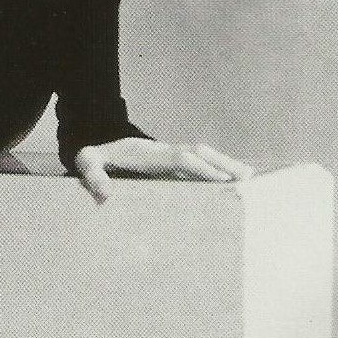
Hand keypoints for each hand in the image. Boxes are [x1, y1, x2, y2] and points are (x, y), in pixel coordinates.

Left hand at [71, 135, 253, 204]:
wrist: (98, 144)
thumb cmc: (95, 159)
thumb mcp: (87, 163)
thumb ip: (93, 175)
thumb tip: (105, 193)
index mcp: (148, 153)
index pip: (180, 158)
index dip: (201, 168)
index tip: (221, 181)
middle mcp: (164, 150)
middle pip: (199, 152)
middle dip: (223, 163)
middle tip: (247, 178)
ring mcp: (170, 153)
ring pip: (203, 154)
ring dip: (226, 164)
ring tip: (250, 178)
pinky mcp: (172, 159)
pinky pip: (199, 161)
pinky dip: (218, 167)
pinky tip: (233, 178)